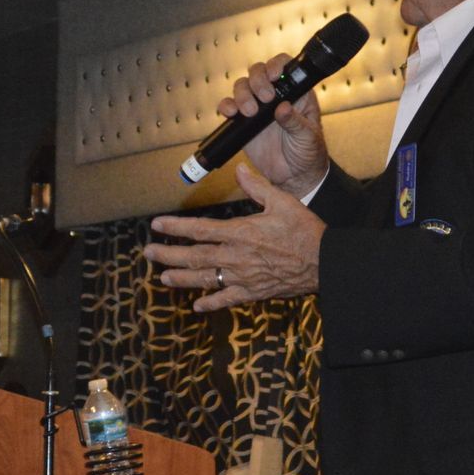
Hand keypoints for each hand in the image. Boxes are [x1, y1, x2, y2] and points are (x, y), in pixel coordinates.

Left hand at [145, 165, 324, 310]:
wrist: (324, 263)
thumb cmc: (305, 231)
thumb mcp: (282, 201)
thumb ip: (257, 186)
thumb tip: (239, 169)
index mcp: (240, 232)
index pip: (199, 229)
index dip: (175, 228)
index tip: (156, 225)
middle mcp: (235, 257)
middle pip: (194, 257)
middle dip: (168, 255)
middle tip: (148, 253)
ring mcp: (242, 277)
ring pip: (204, 279)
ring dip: (181, 279)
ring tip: (163, 278)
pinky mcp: (253, 293)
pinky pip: (227, 299)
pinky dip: (211, 303)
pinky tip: (197, 305)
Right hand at [222, 55, 328, 197]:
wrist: (294, 177)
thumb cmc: (308, 153)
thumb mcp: (308, 137)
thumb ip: (295, 122)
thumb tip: (283, 107)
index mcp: (296, 93)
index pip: (284, 66)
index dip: (276, 65)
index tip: (273, 76)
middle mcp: (275, 96)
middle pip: (258, 72)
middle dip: (257, 80)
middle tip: (264, 98)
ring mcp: (258, 107)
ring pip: (242, 86)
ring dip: (242, 94)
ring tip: (250, 111)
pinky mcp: (243, 122)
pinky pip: (230, 107)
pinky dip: (226, 106)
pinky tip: (231, 113)